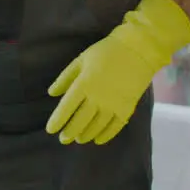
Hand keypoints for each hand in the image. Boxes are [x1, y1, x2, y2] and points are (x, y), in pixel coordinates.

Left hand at [46, 0, 189, 144]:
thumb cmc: (105, 52)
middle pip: (81, 120)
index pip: (66, 108)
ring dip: (86, 134)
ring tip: (79, 139)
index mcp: (83, 84)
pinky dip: (106, 135)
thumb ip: (65, 78)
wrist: (138, 50)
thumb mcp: (80, 60)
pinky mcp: (128, 108)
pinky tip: (98, 140)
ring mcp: (114, 104)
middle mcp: (97, 98)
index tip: (50, 130)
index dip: (58, 120)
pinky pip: (115, 126)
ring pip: (97, 126)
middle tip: (63, 139)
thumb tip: (51, 93)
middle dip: (70, 132)